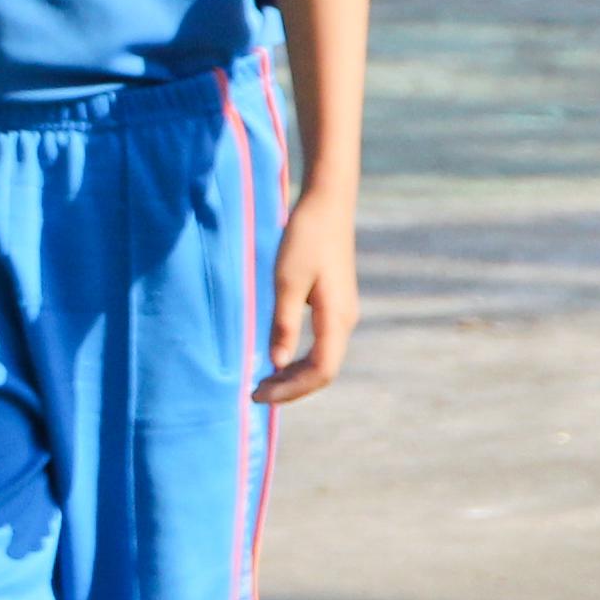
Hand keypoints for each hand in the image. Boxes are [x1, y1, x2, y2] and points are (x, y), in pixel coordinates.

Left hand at [257, 186, 357, 403]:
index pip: (321, 371)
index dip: (292, 390)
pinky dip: (299, 358)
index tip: (259, 395)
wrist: (327, 204)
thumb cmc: (305, 238)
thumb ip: (283, 323)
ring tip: (262, 382)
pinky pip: (320, 345)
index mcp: (336, 318)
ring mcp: (341, 313)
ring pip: (322, 359)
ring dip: (294, 375)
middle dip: (290, 387)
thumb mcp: (286, 281)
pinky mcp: (334, 304)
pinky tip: (278, 359)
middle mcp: (344, 321)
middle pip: (322, 371)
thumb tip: (277, 363)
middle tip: (254, 394)